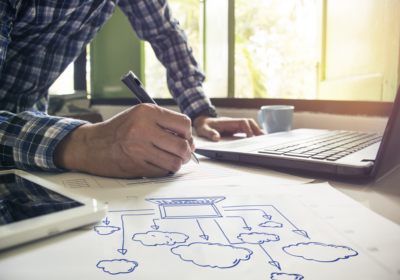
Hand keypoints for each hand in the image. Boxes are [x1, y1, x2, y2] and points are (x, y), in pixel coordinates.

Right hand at [53, 104, 194, 177]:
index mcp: (147, 112)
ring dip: (175, 163)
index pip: (183, 124)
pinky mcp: (135, 166)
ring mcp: (139, 149)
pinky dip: (163, 170)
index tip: (185, 139)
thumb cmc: (119, 130)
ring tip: (167, 158)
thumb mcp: (140, 116)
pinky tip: (154, 163)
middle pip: (182, 146)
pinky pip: (163, 172)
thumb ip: (165, 124)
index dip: (188, 134)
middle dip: (186, 153)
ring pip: (175, 162)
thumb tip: (191, 143)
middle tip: (181, 154)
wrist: (92, 145)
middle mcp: (143, 129)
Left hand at [193, 116, 263, 141]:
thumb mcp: (205, 130)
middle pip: (249, 122)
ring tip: (262, 139)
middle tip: (262, 138)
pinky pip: (246, 130)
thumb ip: (210, 134)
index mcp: (228, 122)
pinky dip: (252, 133)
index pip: (242, 122)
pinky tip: (256, 139)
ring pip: (249, 125)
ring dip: (256, 131)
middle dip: (256, 129)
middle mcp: (234, 123)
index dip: (248, 129)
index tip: (251, 137)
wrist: (203, 122)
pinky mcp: (235, 129)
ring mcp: (235, 126)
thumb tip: (217, 138)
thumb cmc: (204, 126)